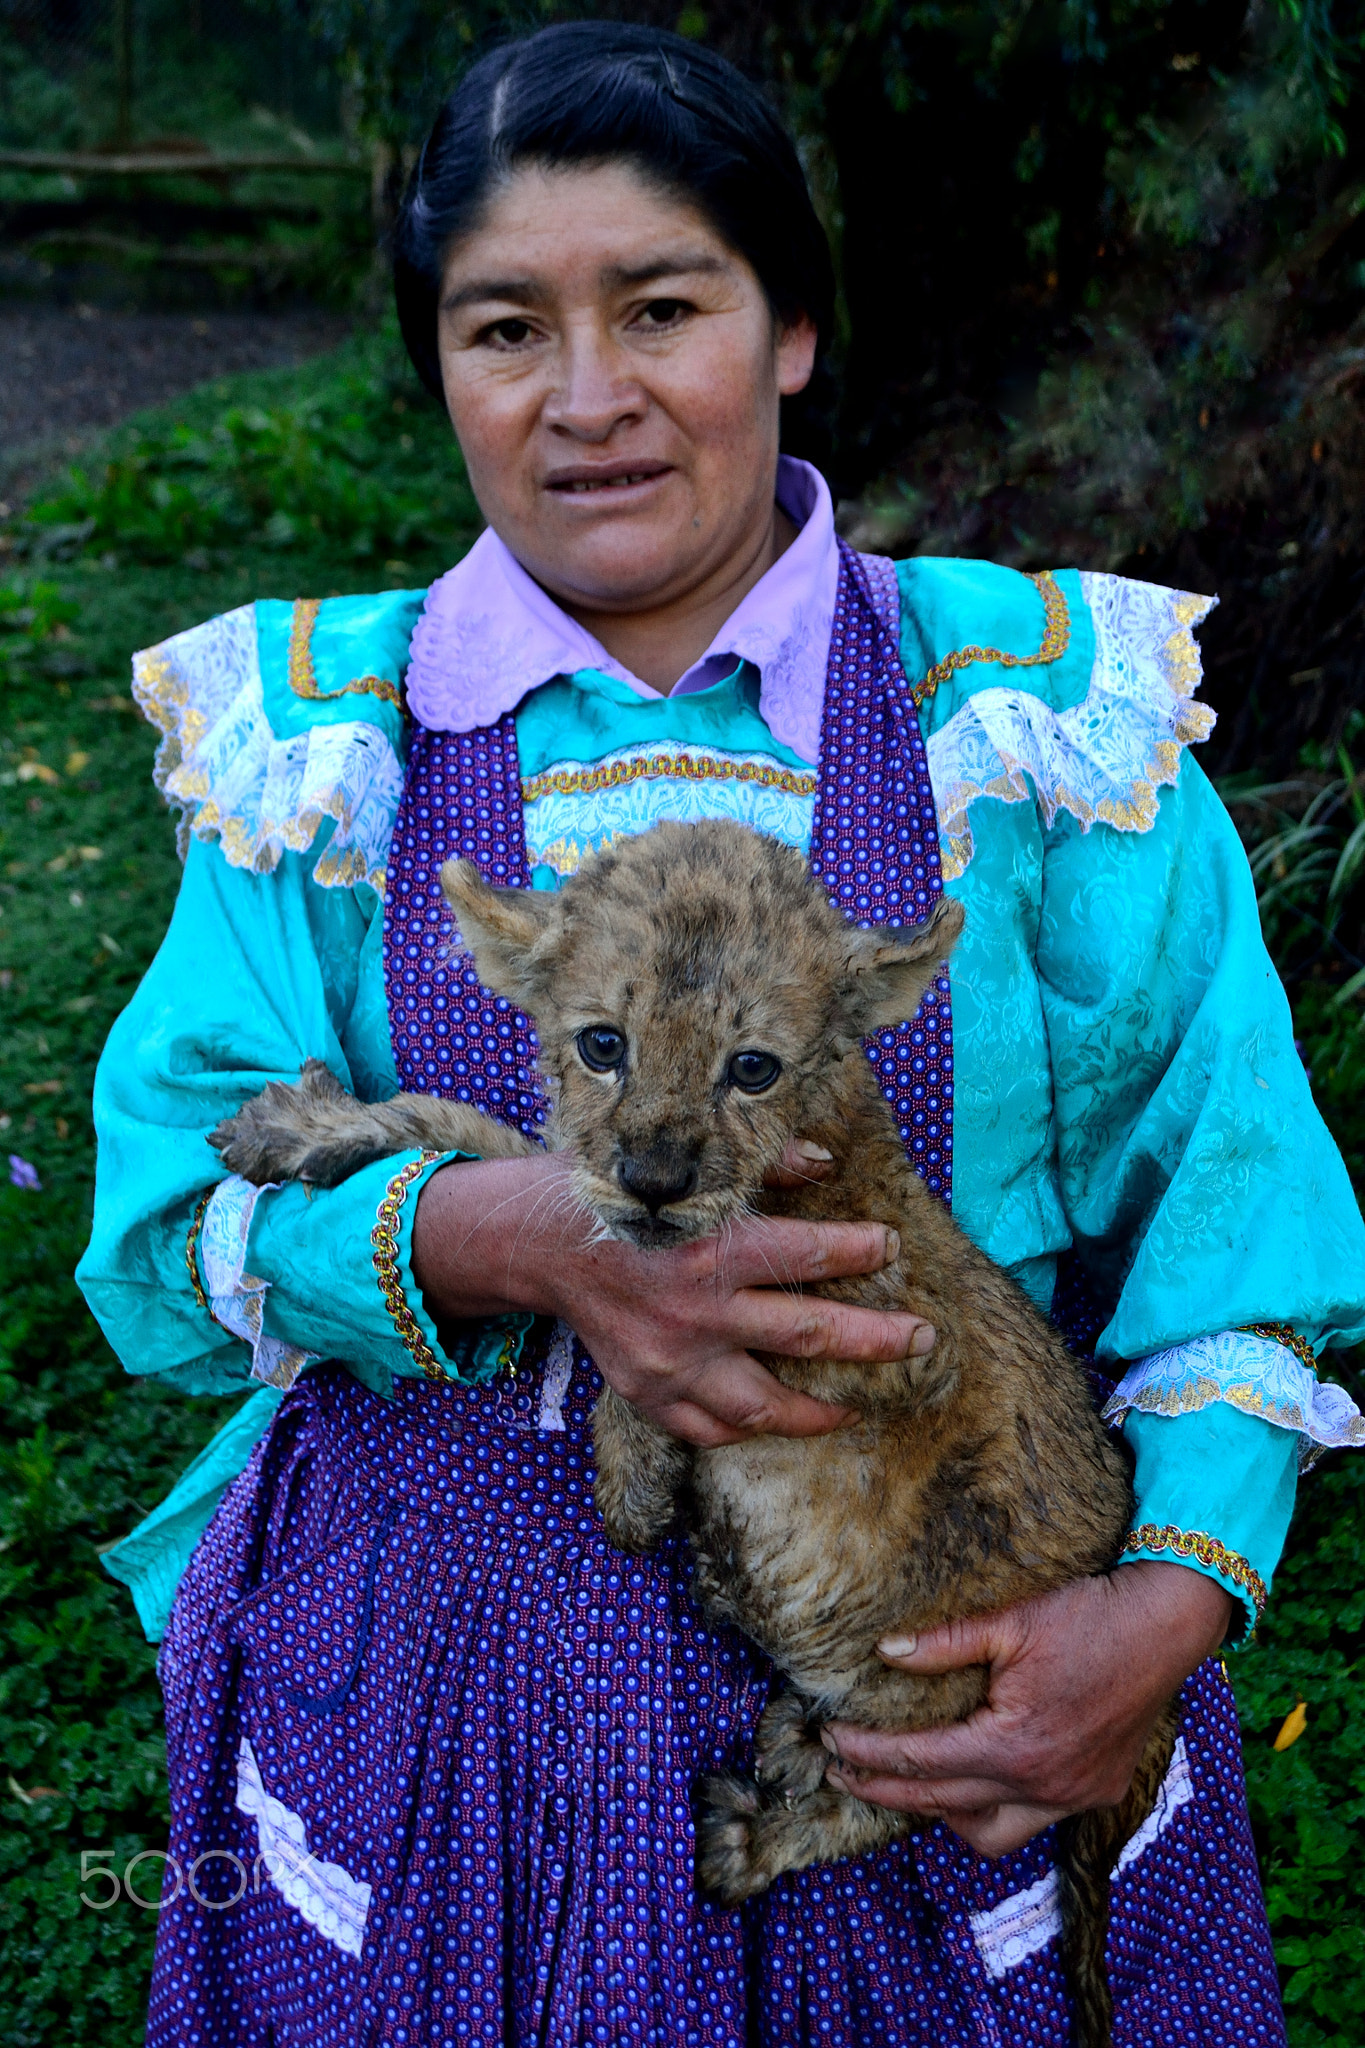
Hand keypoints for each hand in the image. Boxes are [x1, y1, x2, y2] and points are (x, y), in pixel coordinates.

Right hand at [410, 1141, 935, 1445]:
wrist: (537, 1245)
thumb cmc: (617, 1198)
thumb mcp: (683, 1170)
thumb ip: (759, 1167)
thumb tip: (824, 1159)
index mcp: (711, 1249)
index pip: (806, 1252)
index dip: (859, 1249)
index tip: (892, 1245)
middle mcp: (697, 1312)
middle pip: (808, 1333)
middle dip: (875, 1337)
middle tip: (921, 1337)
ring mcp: (673, 1363)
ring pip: (766, 1403)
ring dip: (821, 1407)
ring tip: (858, 1403)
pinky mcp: (649, 1393)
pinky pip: (709, 1430)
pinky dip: (748, 1431)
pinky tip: (778, 1421)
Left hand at [822, 1561, 1231, 1855]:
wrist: (1168, 1622)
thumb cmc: (1089, 1614)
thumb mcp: (1009, 1620)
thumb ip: (942, 1644)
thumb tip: (884, 1652)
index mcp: (1013, 1746)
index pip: (920, 1763)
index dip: (867, 1755)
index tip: (829, 1743)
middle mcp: (1042, 1785)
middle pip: (942, 1806)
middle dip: (885, 1793)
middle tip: (841, 1775)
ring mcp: (1074, 1795)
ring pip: (992, 1835)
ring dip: (945, 1815)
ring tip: (910, 1785)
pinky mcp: (1098, 1790)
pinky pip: (1033, 1820)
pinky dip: (996, 1807)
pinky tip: (979, 1779)